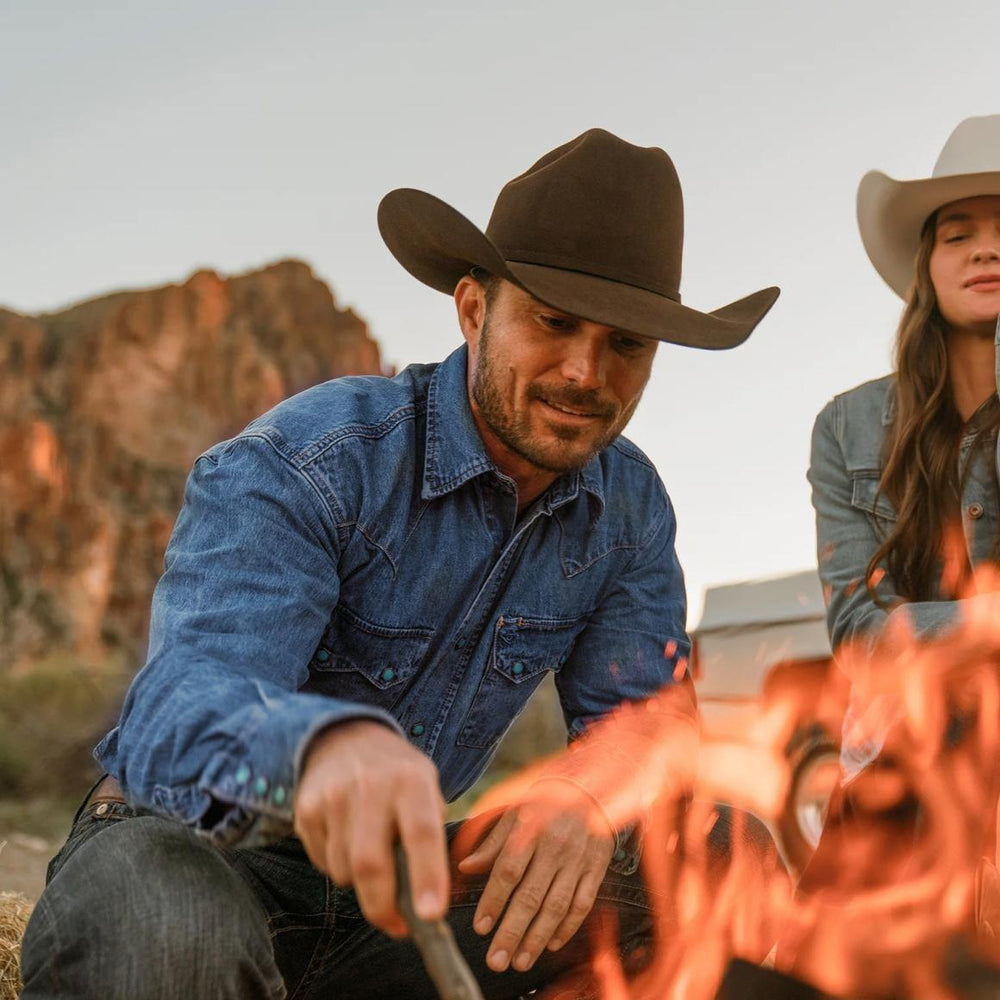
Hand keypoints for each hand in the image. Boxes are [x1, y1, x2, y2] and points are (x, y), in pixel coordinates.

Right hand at [294, 719, 447, 936]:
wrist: (345, 738)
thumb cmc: (397, 776)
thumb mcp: (427, 788)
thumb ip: (431, 836)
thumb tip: (432, 903)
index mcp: (411, 779)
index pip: (421, 832)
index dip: (427, 876)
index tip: (431, 916)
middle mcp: (371, 784)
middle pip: (371, 863)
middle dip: (383, 907)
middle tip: (398, 927)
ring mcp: (333, 795)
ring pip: (344, 871)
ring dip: (361, 884)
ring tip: (372, 855)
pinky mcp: (305, 809)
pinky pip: (322, 863)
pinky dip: (338, 867)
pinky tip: (347, 840)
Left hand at [456, 783, 614, 972]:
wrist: (592, 786)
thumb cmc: (544, 803)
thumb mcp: (515, 812)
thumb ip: (492, 843)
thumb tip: (465, 867)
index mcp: (530, 829)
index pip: (509, 870)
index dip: (494, 900)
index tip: (481, 927)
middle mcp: (555, 846)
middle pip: (531, 895)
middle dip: (512, 931)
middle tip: (497, 960)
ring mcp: (578, 859)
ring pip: (557, 905)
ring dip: (537, 937)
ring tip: (520, 961)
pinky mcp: (596, 868)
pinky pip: (583, 903)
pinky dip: (568, 926)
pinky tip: (551, 944)